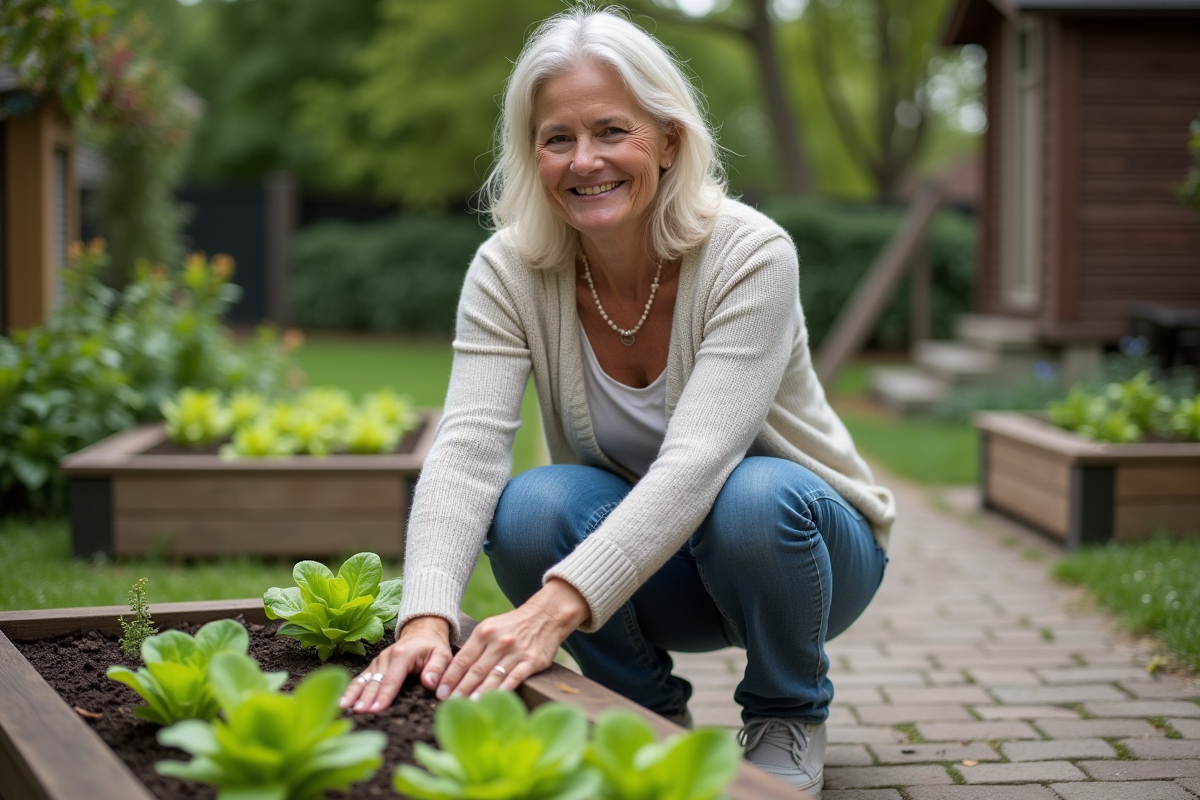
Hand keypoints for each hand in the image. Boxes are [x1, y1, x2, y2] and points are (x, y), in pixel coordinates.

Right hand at [339, 615, 451, 713]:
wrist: (422, 632)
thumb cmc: (433, 647)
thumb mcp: (443, 654)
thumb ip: (437, 668)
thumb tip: (430, 683)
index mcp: (402, 655)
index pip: (392, 679)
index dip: (384, 696)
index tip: (377, 710)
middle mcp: (386, 657)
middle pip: (375, 682)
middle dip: (366, 698)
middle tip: (358, 713)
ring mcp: (378, 661)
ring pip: (364, 680)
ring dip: (353, 694)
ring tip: (343, 708)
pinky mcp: (374, 666)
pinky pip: (361, 678)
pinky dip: (351, 689)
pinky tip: (342, 701)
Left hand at [436, 578, 589, 699]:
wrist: (546, 616)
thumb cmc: (513, 626)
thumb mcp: (491, 627)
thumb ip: (475, 647)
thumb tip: (453, 672)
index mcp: (484, 632)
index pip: (462, 659)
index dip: (450, 677)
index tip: (439, 692)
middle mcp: (498, 642)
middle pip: (475, 670)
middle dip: (460, 689)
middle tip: (448, 704)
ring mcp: (515, 652)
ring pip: (492, 676)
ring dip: (478, 693)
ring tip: (467, 706)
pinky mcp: (531, 661)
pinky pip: (514, 678)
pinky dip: (502, 691)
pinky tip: (493, 701)